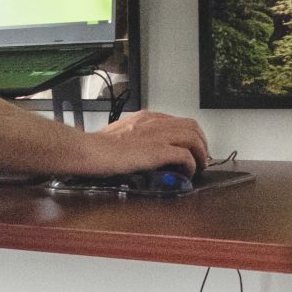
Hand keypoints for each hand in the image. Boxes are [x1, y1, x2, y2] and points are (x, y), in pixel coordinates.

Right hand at [81, 109, 208, 176]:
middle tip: (201, 158)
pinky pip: (185, 155)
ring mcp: (158, 135)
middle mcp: (155, 122)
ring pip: (193, 138)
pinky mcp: (158, 151)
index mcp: (146, 117)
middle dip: (201, 143)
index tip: (191, 148)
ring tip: (199, 167)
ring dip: (200, 154)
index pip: (178, 121)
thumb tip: (142, 151)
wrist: (90, 151)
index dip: (190, 135)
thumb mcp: (121, 134)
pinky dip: (191, 165)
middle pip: (192, 126)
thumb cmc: (98, 147)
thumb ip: (135, 137)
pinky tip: (188, 173)